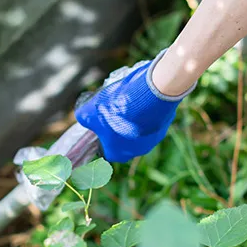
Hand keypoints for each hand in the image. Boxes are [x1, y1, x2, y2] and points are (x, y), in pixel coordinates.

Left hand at [75, 50, 194, 162]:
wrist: (150, 93)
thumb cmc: (117, 107)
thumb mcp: (89, 111)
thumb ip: (83, 117)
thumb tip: (83, 116)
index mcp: (117, 153)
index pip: (105, 149)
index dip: (100, 135)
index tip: (99, 122)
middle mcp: (136, 152)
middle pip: (121, 139)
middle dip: (116, 125)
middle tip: (112, 109)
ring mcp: (152, 140)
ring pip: (137, 130)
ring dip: (132, 118)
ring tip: (127, 100)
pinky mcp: (163, 126)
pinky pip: (150, 120)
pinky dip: (145, 111)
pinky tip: (140, 98)